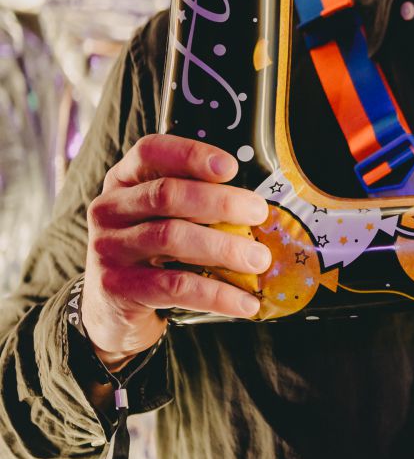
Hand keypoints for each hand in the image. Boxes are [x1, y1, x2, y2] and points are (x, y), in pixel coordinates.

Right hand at [83, 135, 269, 366]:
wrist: (112, 306)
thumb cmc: (153, 250)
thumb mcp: (166, 217)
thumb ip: (199, 200)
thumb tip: (260, 205)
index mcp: (124, 180)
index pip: (150, 151)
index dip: (190, 154)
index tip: (231, 167)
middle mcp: (109, 209)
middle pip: (166, 194)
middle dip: (221, 202)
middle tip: (259, 214)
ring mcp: (108, 248)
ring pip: (171, 237)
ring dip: (224, 248)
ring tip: (260, 259)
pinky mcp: (117, 287)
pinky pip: (175, 286)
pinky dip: (217, 294)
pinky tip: (247, 302)